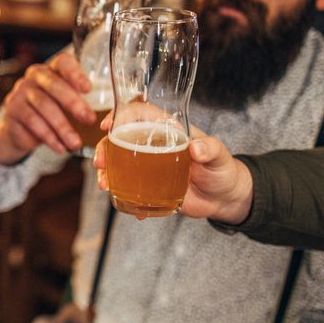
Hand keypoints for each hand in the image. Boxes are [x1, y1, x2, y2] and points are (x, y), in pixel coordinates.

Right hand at [0, 50, 90, 163]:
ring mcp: (20, 91)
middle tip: (89, 120)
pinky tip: (60, 147)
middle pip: (54, 85)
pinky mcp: (12, 110)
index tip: (89, 89)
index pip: (62, 62)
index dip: (76, 74)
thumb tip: (106, 119)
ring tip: (75, 143)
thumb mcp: (65, 104)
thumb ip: (80, 103)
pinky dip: (49, 136)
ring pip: (44, 106)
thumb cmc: (50, 111)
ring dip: (62, 127)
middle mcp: (33, 76)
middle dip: (74, 103)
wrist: (21, 128)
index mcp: (51, 68)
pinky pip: (32, 122)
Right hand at [94, 126, 253, 222]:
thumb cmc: (222, 170)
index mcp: (168, 131)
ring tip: (105, 185)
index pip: (140, 114)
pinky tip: (129, 208)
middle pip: (120, 139)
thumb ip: (211, 149)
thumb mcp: (220, 156)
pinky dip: (124, 198)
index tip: (108, 124)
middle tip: (100, 163)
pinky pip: (129, 189)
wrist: (223, 198)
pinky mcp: (148, 187)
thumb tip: (197, 148)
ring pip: (119, 164)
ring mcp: (148, 167)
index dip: (121, 115)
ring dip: (107, 173)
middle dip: (104, 148)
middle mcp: (153, 145)